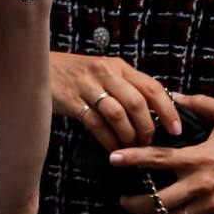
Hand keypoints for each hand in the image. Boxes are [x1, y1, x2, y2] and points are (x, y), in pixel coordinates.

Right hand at [50, 52, 178, 150]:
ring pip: (118, 114)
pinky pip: (96, 124)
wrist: (37, 65)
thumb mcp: (103, 71)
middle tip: (149, 142)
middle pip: (137, 102)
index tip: (176, 129)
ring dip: (128, 136)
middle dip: (148, 127)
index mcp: (118, 66)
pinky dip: (108, 140)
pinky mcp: (72, 100)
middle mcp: (105, 72)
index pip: (151, 87)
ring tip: (131, 147)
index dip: (168, 110)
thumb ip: (125, 86)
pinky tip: (112, 148)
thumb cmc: (76, 73)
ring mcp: (88, 86)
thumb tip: (153, 112)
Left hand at [112, 93, 213, 213]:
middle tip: (122, 199)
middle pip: (159, 202)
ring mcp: (212, 206)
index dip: (133, 159)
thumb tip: (174, 94)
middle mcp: (203, 185)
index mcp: (199, 158)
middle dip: (136, 203)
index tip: (114, 158)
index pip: (158, 159)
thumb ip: (198, 103)